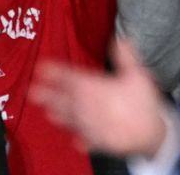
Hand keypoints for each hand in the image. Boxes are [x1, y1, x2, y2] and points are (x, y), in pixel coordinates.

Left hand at [31, 37, 169, 158]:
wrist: (148, 136)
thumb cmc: (143, 105)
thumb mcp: (138, 75)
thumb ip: (126, 57)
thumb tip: (121, 39)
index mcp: (93, 89)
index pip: (69, 77)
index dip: (55, 71)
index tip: (41, 67)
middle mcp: (86, 107)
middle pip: (63, 99)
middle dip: (47, 94)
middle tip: (31, 91)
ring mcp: (89, 125)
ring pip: (69, 119)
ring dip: (58, 114)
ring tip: (48, 112)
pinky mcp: (96, 140)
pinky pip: (84, 138)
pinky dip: (79, 136)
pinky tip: (76, 137)